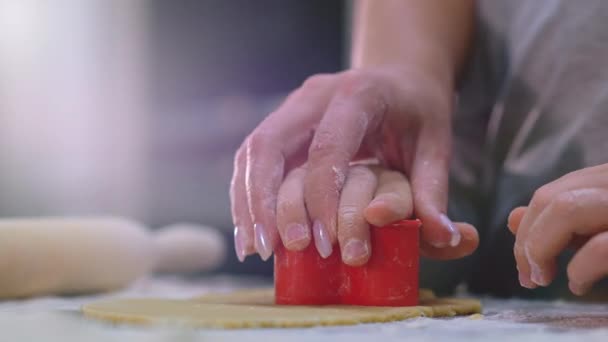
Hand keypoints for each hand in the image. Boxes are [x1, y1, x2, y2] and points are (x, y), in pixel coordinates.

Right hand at [230, 67, 478, 261]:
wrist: (398, 78)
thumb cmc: (417, 112)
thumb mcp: (436, 145)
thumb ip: (434, 191)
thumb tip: (443, 239)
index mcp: (358, 94)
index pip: (327, 147)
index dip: (320, 197)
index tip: (325, 243)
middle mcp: (315, 95)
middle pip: (270, 144)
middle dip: (264, 200)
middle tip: (272, 249)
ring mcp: (293, 107)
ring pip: (252, 152)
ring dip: (247, 202)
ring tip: (253, 249)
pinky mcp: (282, 123)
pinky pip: (252, 158)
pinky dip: (246, 196)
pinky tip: (250, 231)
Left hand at [508, 164, 607, 294]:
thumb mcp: (598, 229)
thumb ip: (561, 225)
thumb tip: (513, 219)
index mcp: (606, 181)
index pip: (553, 192)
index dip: (528, 226)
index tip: (524, 262)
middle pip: (552, 199)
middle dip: (527, 240)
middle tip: (527, 277)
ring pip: (566, 210)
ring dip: (541, 249)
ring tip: (542, 279)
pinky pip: (600, 247)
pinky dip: (580, 269)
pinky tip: (578, 285)